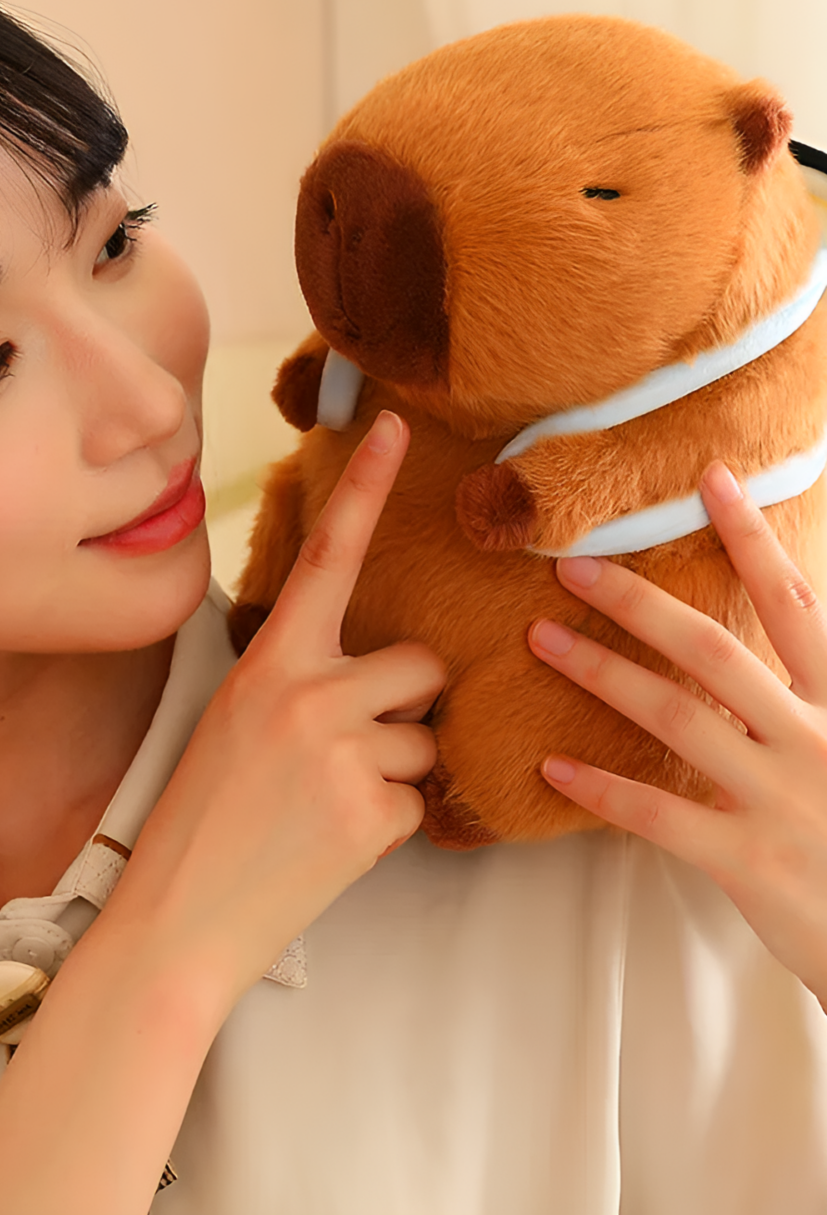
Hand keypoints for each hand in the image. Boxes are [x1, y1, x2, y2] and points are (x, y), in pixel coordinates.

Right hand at [115, 410, 445, 1007]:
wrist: (177, 920)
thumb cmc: (200, 816)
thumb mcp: (235, 720)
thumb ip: (298, 679)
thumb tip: (373, 667)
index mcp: (269, 662)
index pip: (328, 556)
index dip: (367, 487)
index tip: (400, 427)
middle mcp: (310, 693)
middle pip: (421, 664)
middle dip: (408, 699)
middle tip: (357, 741)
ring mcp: (345, 753)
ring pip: (428, 735)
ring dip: (399, 766)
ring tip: (333, 801)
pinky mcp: (373, 815)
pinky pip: (422, 799)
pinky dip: (392, 819)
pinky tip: (336, 840)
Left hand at [527, 461, 826, 1008]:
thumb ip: (809, 697)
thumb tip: (763, 649)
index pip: (795, 603)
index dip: (752, 539)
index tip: (711, 481)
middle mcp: (813, 738)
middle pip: (715, 650)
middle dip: (639, 602)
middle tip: (572, 566)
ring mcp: (781, 799)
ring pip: (677, 718)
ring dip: (602, 673)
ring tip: (543, 640)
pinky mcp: (751, 860)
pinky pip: (660, 816)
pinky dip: (603, 789)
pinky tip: (553, 765)